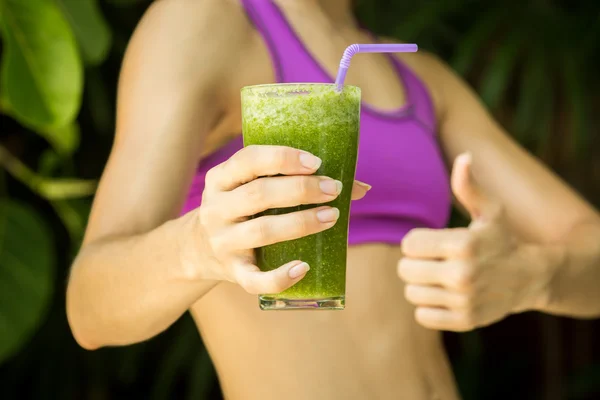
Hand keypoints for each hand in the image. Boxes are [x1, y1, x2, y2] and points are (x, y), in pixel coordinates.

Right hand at [183, 145, 369, 294]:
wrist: (197, 249)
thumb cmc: (242, 210)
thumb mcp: (252, 188)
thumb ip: (295, 180)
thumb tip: (362, 187)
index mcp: (220, 179)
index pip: (248, 160)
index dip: (283, 158)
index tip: (316, 163)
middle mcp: (216, 209)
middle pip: (259, 195)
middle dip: (300, 190)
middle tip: (333, 189)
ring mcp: (223, 242)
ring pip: (262, 231)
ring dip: (300, 223)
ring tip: (331, 216)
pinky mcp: (232, 272)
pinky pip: (254, 279)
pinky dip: (279, 277)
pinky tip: (303, 267)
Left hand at [398, 153, 543, 330]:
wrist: (529, 278)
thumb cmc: (501, 239)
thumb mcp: (489, 211)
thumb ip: (469, 186)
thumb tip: (464, 157)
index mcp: (462, 244)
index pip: (407, 245)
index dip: (416, 242)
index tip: (432, 243)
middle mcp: (462, 275)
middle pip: (405, 270)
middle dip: (416, 263)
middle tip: (435, 261)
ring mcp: (463, 301)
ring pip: (411, 293)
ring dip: (421, 285)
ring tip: (441, 278)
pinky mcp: (464, 321)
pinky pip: (422, 315)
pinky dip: (429, 307)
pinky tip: (445, 296)